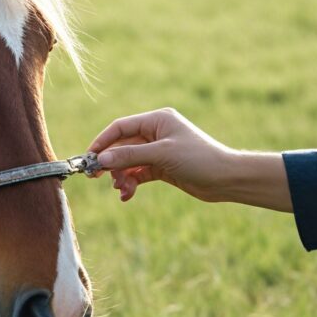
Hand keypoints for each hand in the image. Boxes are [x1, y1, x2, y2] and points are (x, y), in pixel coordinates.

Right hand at [88, 108, 292, 211]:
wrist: (227, 180)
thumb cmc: (199, 159)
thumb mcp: (162, 155)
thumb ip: (130, 156)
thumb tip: (102, 159)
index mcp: (156, 120)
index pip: (121, 127)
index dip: (103, 142)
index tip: (89, 157)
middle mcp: (156, 133)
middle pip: (122, 146)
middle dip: (111, 163)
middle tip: (95, 177)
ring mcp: (158, 151)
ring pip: (129, 162)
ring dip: (121, 177)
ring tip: (121, 190)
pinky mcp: (162, 167)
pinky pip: (138, 174)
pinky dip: (131, 183)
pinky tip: (127, 195)